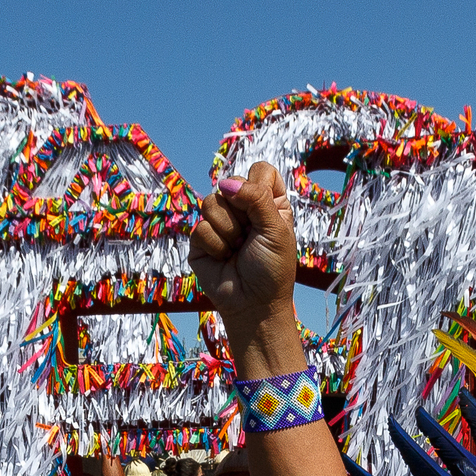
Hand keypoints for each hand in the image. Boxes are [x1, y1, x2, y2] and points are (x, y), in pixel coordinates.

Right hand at [191, 163, 298, 341]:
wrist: (254, 305)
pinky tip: (224, 260)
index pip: (260, 170)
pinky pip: (201, 227)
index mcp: (267, 202)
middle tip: (251, 238)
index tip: (266, 212)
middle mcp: (242, 208)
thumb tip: (226, 182)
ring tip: (238, 250)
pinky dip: (216, 247)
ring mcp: (219, 222)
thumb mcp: (275, 229)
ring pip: (211, 202)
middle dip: (243, 214)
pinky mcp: (200, 239)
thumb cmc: (271, 269)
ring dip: (229, 232)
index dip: (259, 186)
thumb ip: (256, 198)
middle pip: (231, 183)